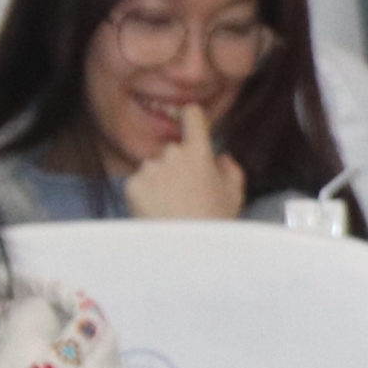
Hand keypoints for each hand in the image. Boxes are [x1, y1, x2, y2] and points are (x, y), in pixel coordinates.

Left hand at [122, 103, 246, 219]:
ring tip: (168, 206)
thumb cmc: (214, 222)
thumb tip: (219, 157)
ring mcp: (150, 168)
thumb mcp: (235, 192)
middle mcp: (172, 154)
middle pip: (171, 150)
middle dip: (175, 165)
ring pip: (153, 167)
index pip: (192, 116)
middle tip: (183, 192)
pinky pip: (138, 183)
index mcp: (199, 151)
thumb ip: (229, 166)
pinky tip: (155, 211)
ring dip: (158, 180)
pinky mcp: (132, 185)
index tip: (189, 117)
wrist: (186, 252)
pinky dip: (143, 195)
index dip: (191, 116)